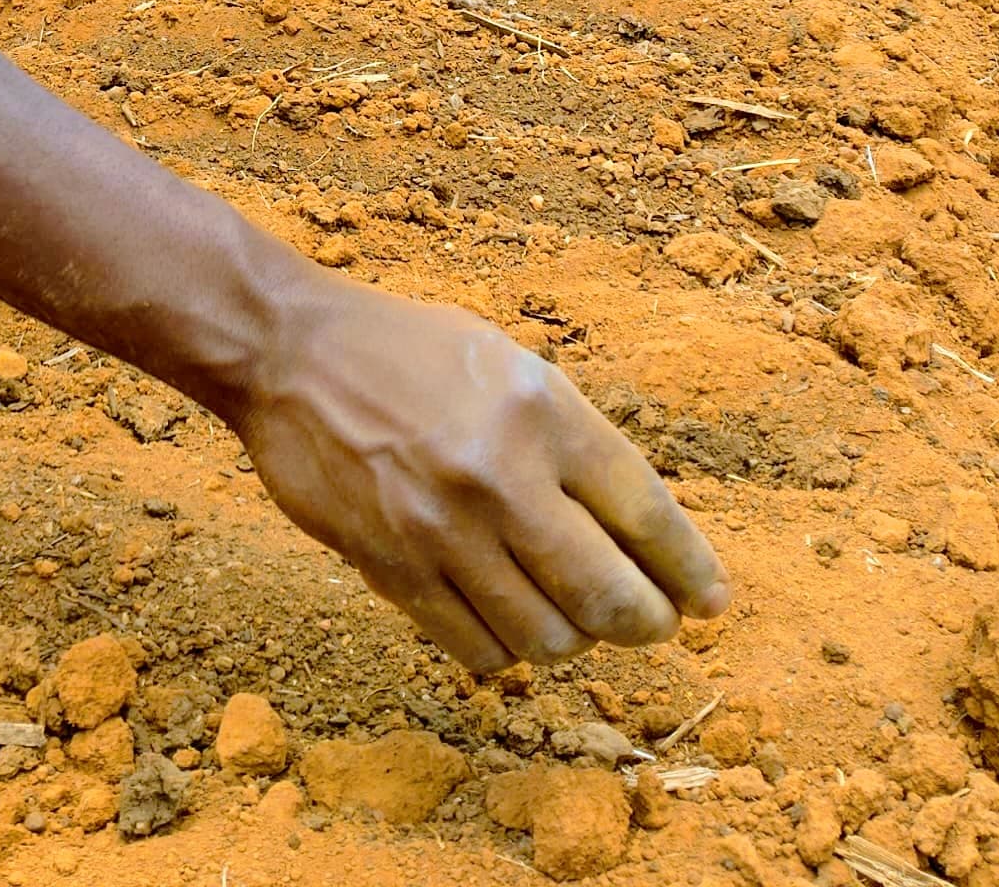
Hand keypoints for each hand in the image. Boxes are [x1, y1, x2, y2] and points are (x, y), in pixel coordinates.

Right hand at [234, 281, 726, 670]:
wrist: (288, 352)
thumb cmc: (408, 349)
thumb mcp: (509, 362)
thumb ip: (573, 439)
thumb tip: (640, 533)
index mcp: (542, 411)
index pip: (648, 516)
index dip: (691, 571)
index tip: (710, 600)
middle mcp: (500, 475)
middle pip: (611, 597)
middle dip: (648, 624)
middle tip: (650, 622)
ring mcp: (442, 529)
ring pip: (547, 638)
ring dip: (573, 640)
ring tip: (568, 616)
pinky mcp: (391, 568)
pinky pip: (475, 648)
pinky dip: (505, 650)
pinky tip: (506, 620)